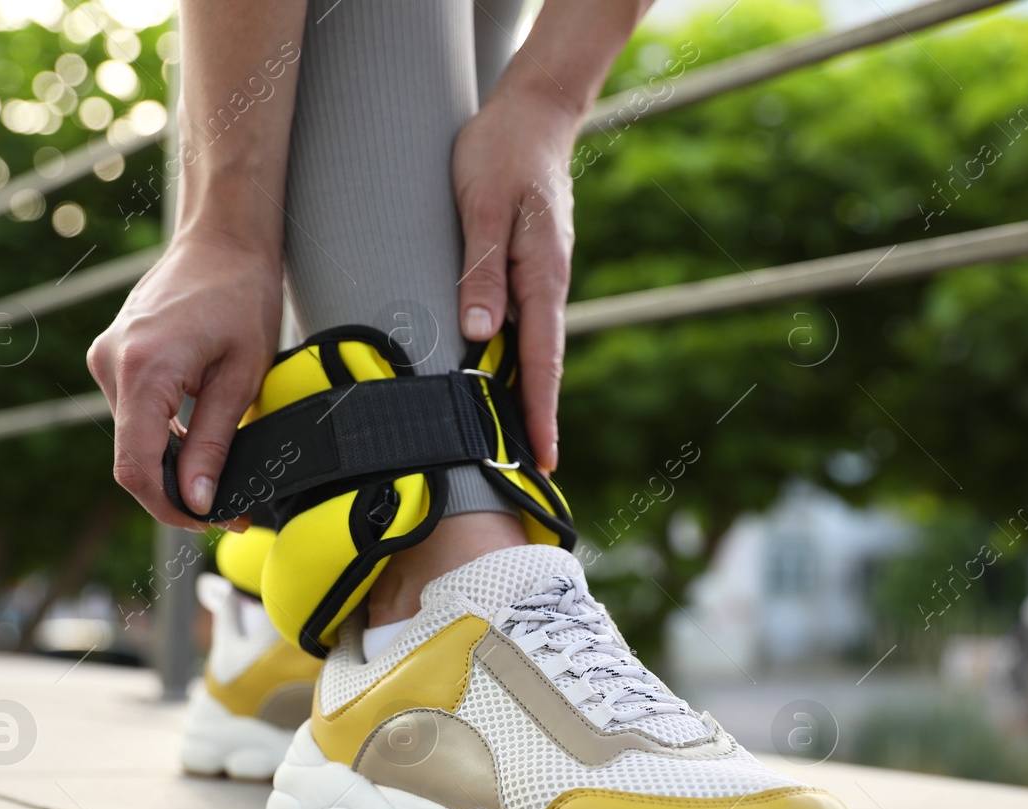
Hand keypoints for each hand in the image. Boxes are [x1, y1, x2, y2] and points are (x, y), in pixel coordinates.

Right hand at [86, 229, 281, 526]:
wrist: (223, 239)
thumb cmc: (241, 295)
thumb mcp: (242, 376)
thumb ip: (214, 441)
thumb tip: (196, 500)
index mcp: (143, 368)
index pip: (136, 466)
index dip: (168, 507)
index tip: (207, 521)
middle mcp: (111, 363)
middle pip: (131, 457)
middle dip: (175, 492)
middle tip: (229, 509)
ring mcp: (106, 357)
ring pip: (132, 438)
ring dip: (170, 465)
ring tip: (220, 478)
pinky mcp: (112, 355)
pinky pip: (132, 414)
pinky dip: (161, 437)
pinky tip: (197, 443)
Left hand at [452, 84, 579, 473]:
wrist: (531, 114)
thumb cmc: (502, 153)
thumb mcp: (485, 207)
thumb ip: (482, 270)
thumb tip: (481, 333)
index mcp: (543, 275)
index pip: (542, 359)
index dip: (540, 412)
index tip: (544, 458)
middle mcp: (546, 286)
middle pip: (541, 367)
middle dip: (536, 421)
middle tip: (530, 476)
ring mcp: (538, 281)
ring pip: (530, 351)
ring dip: (523, 398)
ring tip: (510, 446)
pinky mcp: (524, 273)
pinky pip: (520, 328)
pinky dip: (511, 364)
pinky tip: (494, 385)